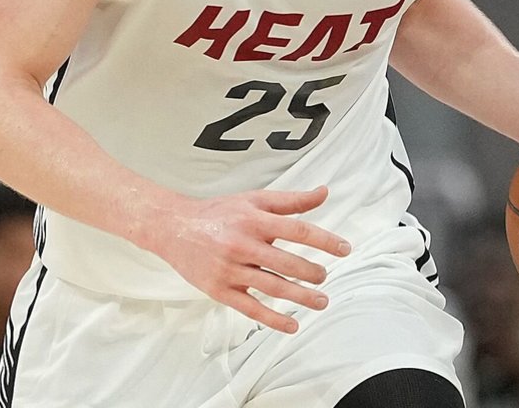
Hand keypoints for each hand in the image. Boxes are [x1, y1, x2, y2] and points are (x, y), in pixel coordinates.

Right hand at [143, 186, 350, 333]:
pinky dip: (273, 319)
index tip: (345, 249)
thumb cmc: (218, 213)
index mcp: (253, 219)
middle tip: (325, 277)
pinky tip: (292, 324)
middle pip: (287, 262)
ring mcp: (231, 269)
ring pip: (273, 287)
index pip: (297, 230)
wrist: (173, 227)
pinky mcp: (220, 290)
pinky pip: (251, 308)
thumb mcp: (254, 200)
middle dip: (313, 273)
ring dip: (301, 297)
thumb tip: (324, 193)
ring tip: (321, 301)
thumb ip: (291, 201)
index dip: (325, 240)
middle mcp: (242, 244)